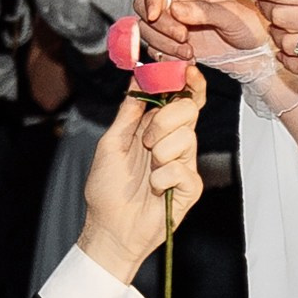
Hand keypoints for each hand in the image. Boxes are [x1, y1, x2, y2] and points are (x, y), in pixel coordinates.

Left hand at [78, 73, 202, 279]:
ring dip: (160, 152)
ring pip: (187, 138)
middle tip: (146, 141)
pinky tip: (154, 189)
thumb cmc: (107, 189)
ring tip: (147, 171)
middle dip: (165, 120)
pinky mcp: (190, 188)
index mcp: (156, 128)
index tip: (185, 70)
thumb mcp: (110, 143)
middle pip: (188, 110)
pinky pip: (183, 170)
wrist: (110, 227)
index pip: (180, 98)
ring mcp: (183, 164)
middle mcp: (173, 142)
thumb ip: (128, 112)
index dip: (187, 82)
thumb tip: (138, 77)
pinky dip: (162, 178)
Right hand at [139, 0, 277, 74]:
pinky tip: (187, 60)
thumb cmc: (252, 23)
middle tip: (183, 39)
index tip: (155, 16)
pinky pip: (155, 48)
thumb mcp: (234, 15)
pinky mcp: (172, 42)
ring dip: (163, 45)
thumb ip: (205, 11)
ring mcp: (173, 21)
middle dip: (158, 25)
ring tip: (189, 53)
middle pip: (143, 5)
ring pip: (147, 29)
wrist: (257, 49)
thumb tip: (176, 10)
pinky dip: (166, 57)